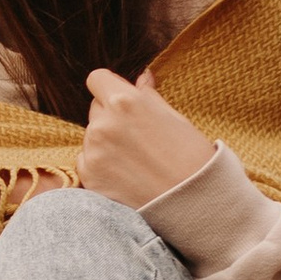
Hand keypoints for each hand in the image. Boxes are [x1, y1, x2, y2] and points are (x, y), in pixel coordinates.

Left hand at [80, 66, 215, 208]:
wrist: (194, 202)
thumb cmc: (191, 156)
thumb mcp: (174, 117)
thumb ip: (149, 96)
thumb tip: (141, 77)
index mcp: (125, 102)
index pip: (97, 78)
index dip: (109, 87)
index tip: (120, 98)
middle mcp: (103, 124)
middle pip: (95, 107)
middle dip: (110, 115)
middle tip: (137, 134)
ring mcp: (93, 151)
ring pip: (91, 135)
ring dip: (106, 141)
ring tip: (136, 159)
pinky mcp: (89, 176)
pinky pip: (87, 160)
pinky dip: (101, 164)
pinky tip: (126, 174)